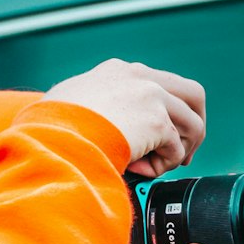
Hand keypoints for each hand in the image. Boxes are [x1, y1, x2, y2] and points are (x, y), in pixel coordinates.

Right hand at [42, 59, 205, 176]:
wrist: (51, 135)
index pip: (160, 85)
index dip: (167, 113)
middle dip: (193, 125)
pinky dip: (163, 167)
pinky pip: (176, 150)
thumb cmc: (49, 127)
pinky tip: (141, 171)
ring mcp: (151, 96)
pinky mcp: (157, 122)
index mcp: (119, 72)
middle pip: (192, 95)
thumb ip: (94, 107)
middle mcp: (140, 77)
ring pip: (192, 124)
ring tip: (156, 167)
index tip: (160, 136)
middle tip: (183, 152)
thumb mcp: (70, 103)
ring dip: (179, 151)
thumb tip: (103, 129)